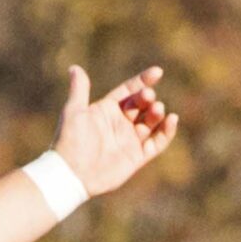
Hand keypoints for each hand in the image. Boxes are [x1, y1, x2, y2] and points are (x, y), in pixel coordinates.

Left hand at [54, 64, 178, 196]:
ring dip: (157, 113)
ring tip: (156, 109)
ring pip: (152, 121)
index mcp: (107, 110)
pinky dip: (167, 132)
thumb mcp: (74, 112)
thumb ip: (79, 90)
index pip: (130, 91)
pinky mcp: (137, 156)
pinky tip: (171, 120)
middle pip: (143, 105)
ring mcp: (130, 139)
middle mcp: (121, 123)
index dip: (143, 81)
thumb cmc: (69, 141)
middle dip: (148, 98)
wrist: (70, 173)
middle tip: (148, 97)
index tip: (157, 72)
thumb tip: (74, 68)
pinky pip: (158, 142)